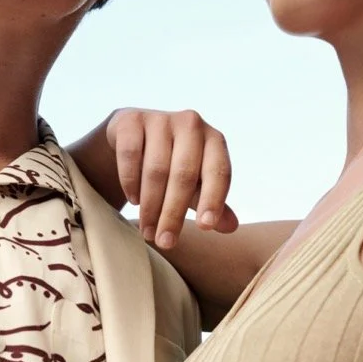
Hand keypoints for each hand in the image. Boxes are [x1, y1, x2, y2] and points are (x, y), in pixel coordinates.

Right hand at [105, 108, 238, 249]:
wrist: (132, 137)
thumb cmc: (171, 164)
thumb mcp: (194, 185)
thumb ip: (211, 203)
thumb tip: (231, 227)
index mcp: (214, 140)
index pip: (219, 171)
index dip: (213, 199)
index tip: (205, 227)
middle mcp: (191, 124)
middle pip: (184, 175)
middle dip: (173, 213)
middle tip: (165, 242)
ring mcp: (160, 119)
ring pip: (156, 169)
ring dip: (151, 206)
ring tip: (148, 232)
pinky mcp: (131, 121)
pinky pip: (131, 156)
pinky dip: (131, 182)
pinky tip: (133, 201)